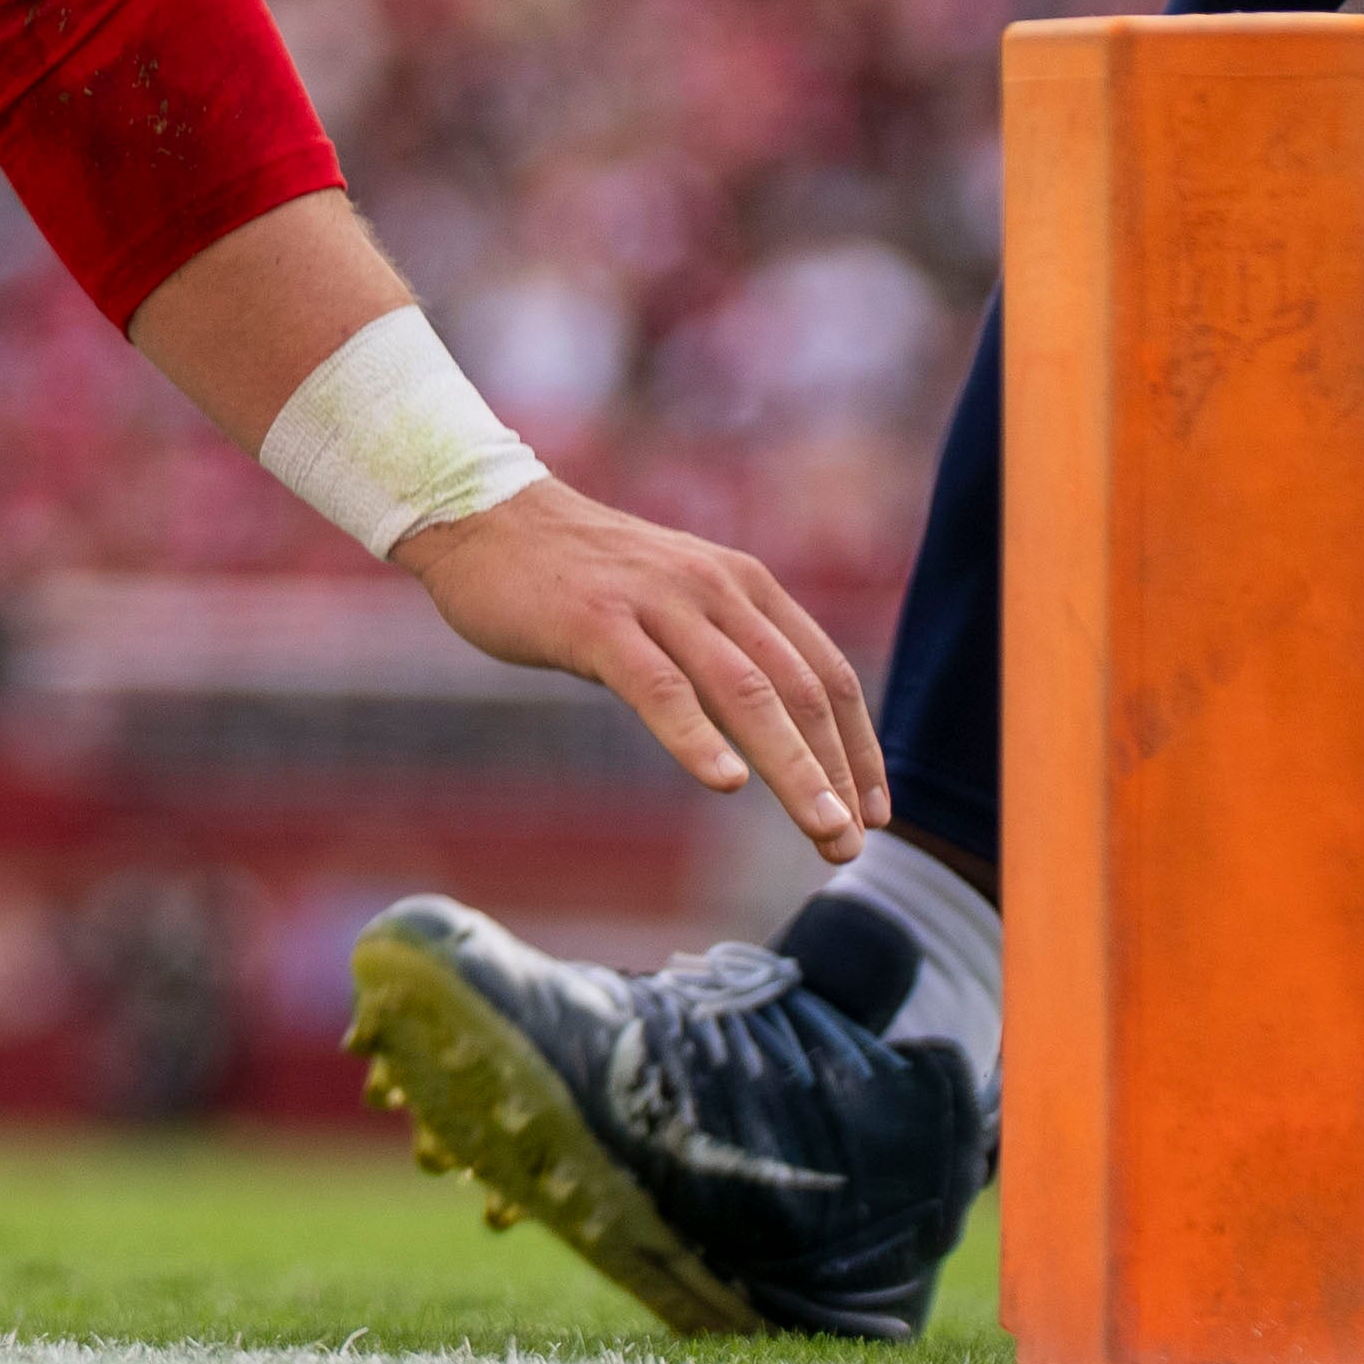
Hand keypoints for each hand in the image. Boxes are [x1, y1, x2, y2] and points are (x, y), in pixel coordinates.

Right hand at [393, 479, 887, 862]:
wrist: (489, 518)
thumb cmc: (582, 578)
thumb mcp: (675, 604)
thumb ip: (722, 654)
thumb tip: (768, 740)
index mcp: (744, 586)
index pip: (826, 674)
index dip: (859, 746)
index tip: (875, 811)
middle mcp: (716, 588)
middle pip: (799, 690)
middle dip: (836, 773)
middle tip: (851, 844)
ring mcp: (659, 604)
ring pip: (746, 694)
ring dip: (793, 768)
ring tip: (822, 828)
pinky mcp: (598, 624)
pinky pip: (659, 687)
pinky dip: (697, 738)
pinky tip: (725, 783)